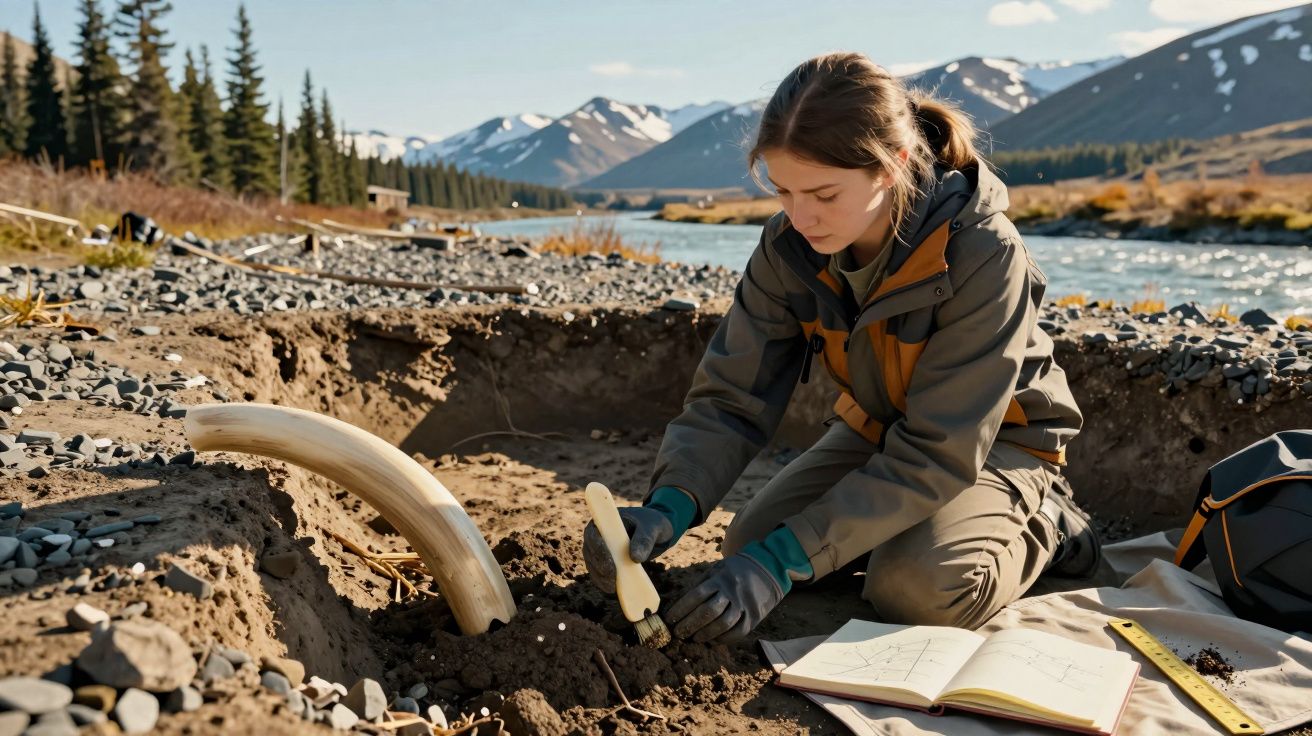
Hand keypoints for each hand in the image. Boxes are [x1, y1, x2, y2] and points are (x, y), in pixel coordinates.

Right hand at [583, 486, 697, 593]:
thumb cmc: (652, 525)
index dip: (597, 547)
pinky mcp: (604, 562)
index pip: (593, 533)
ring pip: (593, 564)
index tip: (609, 561)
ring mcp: (599, 549)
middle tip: (612, 577)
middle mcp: (598, 534)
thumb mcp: (652, 529)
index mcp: (605, 520)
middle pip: (590, 551)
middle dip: (599, 566)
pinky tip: (612, 589)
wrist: (655, 532)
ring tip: (612, 586)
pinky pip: (599, 573)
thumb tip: (635, 558)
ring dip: (600, 576)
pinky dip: (604, 582)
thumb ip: (644, 540)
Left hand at [666, 553, 785, 642]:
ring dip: (705, 634)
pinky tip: (712, 640)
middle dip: (690, 624)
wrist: (766, 569)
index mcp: (720, 578)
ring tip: (693, 638)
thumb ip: (700, 586)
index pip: (696, 595)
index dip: (681, 609)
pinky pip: (738, 632)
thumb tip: (678, 605)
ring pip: (723, 624)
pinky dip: (723, 638)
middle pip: (708, 612)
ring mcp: (744, 604)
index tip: (669, 619)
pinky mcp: (754, 616)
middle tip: (678, 633)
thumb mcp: (716, 570)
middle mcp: (732, 591)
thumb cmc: (733, 572)